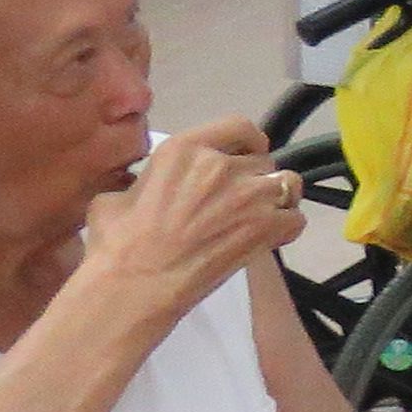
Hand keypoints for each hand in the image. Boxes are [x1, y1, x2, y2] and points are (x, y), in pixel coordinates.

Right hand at [76, 121, 301, 322]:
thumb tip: (145, 187)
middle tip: (240, 203)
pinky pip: (296, 219)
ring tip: (260, 218)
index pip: (238, 126)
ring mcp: (248, 194)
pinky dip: (286, 229)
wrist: (136, 285)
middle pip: (262, 161)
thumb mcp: (115, 197)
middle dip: (255, 179)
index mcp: (184, 149)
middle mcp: (221, 164)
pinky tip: (269, 240)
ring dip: (278, 199)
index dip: (250, 140)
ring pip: (287, 184)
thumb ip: (145, 183)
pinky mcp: (266, 227)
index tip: (250, 152)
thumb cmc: (117, 244)